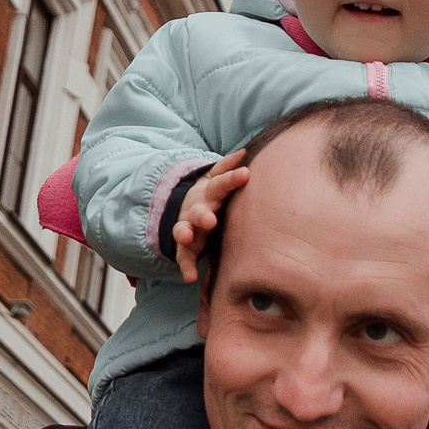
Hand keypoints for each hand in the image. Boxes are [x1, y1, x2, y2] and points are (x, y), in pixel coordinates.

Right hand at [172, 151, 250, 282]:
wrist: (183, 210)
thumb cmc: (209, 196)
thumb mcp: (215, 179)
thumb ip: (227, 168)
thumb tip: (244, 152)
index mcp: (208, 193)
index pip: (221, 184)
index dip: (232, 179)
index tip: (245, 174)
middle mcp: (196, 210)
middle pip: (198, 211)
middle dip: (202, 215)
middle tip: (210, 219)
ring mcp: (187, 228)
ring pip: (182, 231)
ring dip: (184, 234)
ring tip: (186, 238)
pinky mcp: (184, 246)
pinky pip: (183, 256)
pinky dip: (186, 266)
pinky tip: (190, 277)